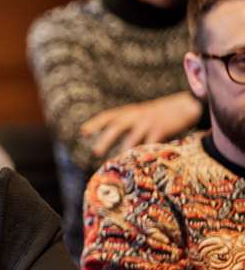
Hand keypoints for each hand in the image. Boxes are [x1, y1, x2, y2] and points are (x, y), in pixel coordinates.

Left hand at [80, 91, 201, 157]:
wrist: (186, 106)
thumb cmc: (159, 114)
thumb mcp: (141, 114)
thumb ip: (127, 123)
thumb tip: (107, 139)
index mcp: (129, 111)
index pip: (108, 116)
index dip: (95, 123)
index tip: (83, 133)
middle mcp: (136, 115)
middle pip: (116, 126)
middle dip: (105, 138)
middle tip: (95, 152)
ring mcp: (149, 122)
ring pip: (132, 137)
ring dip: (123, 150)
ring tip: (116, 161)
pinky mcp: (162, 129)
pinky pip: (151, 143)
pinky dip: (144, 153)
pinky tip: (139, 163)